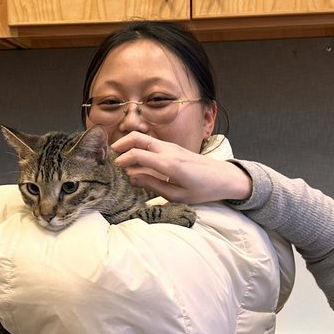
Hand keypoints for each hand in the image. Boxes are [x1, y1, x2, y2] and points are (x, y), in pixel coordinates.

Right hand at [113, 132, 252, 203]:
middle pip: (138, 139)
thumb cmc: (203, 190)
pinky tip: (134, 159)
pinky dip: (138, 147)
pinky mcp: (173, 147)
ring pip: (143, 138)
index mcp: (169, 164)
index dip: (122, 160)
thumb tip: (131, 177)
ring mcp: (171, 146)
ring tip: (117, 157)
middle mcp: (168, 150)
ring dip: (128, 144)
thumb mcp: (177, 195)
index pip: (138, 155)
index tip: (113, 169)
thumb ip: (152, 185)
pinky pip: (151, 143)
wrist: (224, 177)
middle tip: (108, 156)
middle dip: (120, 145)